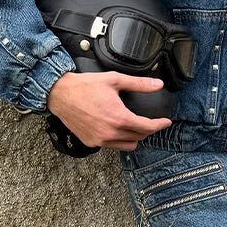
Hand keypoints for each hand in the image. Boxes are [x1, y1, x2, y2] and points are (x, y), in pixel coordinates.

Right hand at [46, 71, 171, 149]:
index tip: (165, 122)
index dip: (159, 125)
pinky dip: (118, 140)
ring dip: (134, 137)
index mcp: (119, 118)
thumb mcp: (115, 80)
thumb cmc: (85, 86)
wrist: (60, 94)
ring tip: (134, 127)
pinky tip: (116, 129)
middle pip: (139, 137)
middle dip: (147, 130)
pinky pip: (112, 146)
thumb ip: (139, 84)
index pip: (147, 127)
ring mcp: (100, 140)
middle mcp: (111, 133)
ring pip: (127, 146)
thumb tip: (157, 84)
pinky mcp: (91, 142)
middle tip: (150, 121)